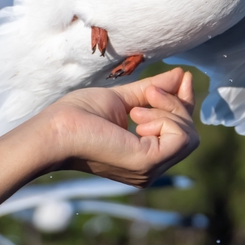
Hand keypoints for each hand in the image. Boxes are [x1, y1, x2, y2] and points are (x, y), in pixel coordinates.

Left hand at [38, 68, 199, 186]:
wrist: (55, 130)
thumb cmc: (78, 117)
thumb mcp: (122, 99)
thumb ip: (151, 90)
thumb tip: (181, 75)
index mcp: (143, 156)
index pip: (182, 133)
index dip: (185, 104)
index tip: (184, 77)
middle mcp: (150, 169)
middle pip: (189, 132)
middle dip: (175, 104)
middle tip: (148, 93)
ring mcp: (150, 169)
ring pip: (188, 134)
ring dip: (167, 109)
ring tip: (136, 109)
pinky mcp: (148, 163)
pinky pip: (180, 136)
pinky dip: (163, 117)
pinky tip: (137, 116)